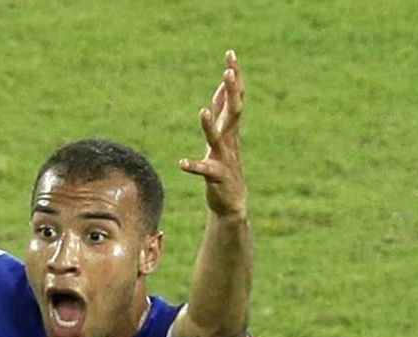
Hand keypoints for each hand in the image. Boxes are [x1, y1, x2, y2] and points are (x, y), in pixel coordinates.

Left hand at [179, 50, 246, 217]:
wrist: (232, 203)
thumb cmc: (225, 166)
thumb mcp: (223, 136)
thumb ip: (221, 113)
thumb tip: (220, 89)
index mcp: (231, 129)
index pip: (235, 97)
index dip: (234, 76)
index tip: (231, 54)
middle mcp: (230, 140)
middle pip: (234, 111)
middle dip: (232, 91)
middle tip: (228, 71)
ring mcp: (225, 158)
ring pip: (218, 138)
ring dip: (210, 126)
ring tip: (202, 112)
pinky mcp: (217, 177)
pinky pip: (205, 171)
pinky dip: (194, 166)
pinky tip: (182, 163)